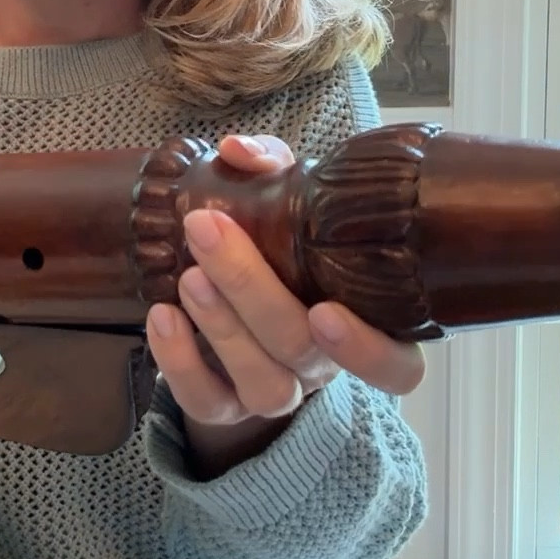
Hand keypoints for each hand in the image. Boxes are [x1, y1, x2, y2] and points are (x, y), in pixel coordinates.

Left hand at [145, 134, 424, 474]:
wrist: (235, 295)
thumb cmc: (282, 244)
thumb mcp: (288, 198)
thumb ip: (274, 169)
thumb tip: (238, 151)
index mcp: (362, 323)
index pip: (397, 369)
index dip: (367, 351)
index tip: (325, 310)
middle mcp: (322, 365)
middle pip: (300, 348)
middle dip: (251, 290)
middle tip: (207, 231)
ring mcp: (276, 392)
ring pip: (261, 381)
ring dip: (221, 327)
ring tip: (188, 276)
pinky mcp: (223, 408)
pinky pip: (205, 404)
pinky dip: (179, 363)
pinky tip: (162, 316)